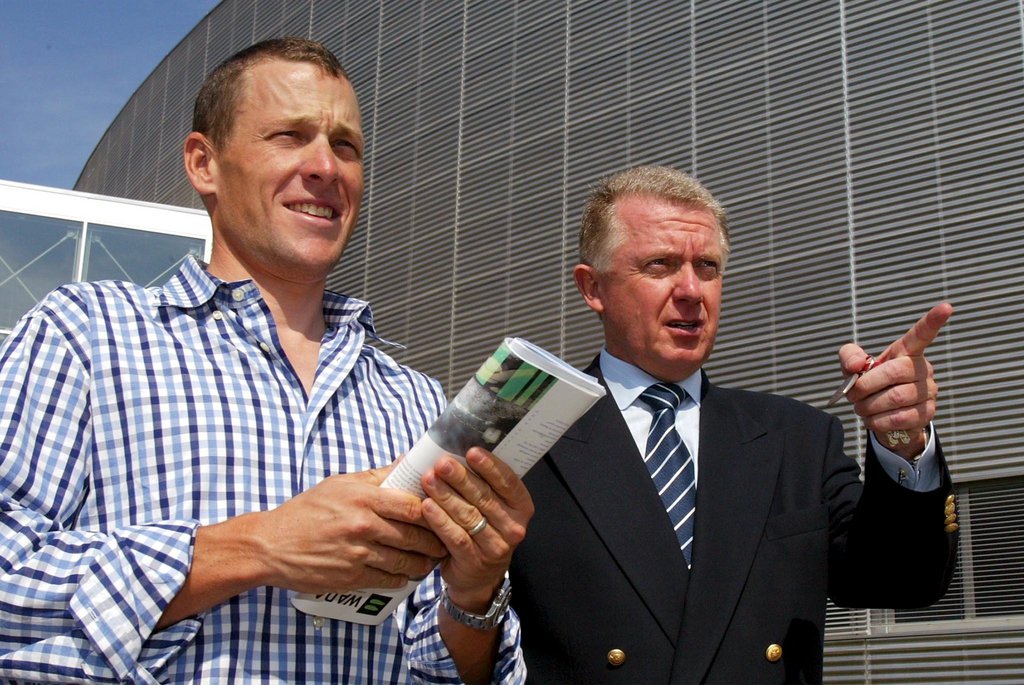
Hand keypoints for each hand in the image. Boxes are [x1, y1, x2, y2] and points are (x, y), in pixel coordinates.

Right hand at [250, 466, 445, 593]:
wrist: (271, 545)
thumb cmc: (306, 511)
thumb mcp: (340, 484)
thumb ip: (377, 476)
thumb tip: (405, 461)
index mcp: (364, 498)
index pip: (414, 506)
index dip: (434, 512)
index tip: (442, 514)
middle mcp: (363, 526)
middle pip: (415, 536)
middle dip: (435, 541)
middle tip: (445, 541)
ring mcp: (358, 553)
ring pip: (405, 561)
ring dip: (423, 563)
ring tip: (431, 560)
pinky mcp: (351, 577)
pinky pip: (388, 579)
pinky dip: (402, 578)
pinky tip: (407, 574)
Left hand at [419, 447, 533, 611]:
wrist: (478, 577)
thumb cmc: (483, 529)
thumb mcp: (492, 507)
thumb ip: (482, 483)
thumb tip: (457, 450)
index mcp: (521, 507)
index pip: (508, 483)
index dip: (490, 466)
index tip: (471, 451)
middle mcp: (513, 527)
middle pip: (485, 497)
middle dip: (461, 478)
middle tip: (442, 463)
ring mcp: (495, 547)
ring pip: (469, 515)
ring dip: (446, 495)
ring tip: (428, 479)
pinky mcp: (475, 561)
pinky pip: (456, 537)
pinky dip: (440, 521)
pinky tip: (426, 506)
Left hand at [838, 302, 952, 458]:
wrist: (883, 415)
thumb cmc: (871, 384)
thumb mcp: (854, 367)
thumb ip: (849, 357)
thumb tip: (856, 365)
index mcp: (906, 352)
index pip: (921, 334)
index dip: (933, 321)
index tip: (946, 307)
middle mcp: (922, 368)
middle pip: (893, 373)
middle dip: (865, 386)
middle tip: (853, 394)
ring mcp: (929, 391)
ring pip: (894, 398)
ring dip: (867, 406)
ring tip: (861, 407)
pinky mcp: (927, 413)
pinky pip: (898, 418)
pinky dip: (876, 421)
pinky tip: (872, 419)